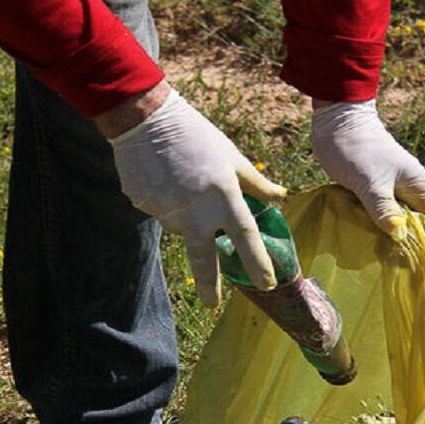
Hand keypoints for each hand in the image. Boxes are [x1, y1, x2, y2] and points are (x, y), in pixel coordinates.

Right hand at [109, 88, 286, 305]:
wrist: (145, 119)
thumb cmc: (197, 135)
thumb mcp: (232, 156)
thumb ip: (256, 183)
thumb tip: (281, 197)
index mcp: (222, 194)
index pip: (244, 236)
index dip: (256, 261)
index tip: (266, 282)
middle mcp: (194, 209)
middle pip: (203, 256)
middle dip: (209, 284)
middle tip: (211, 305)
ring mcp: (166, 209)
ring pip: (180, 226)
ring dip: (185, 215)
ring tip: (180, 180)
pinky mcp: (143, 206)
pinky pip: (160, 211)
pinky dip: (165, 201)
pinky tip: (162, 178)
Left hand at [311, 99, 424, 238]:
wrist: (334, 121)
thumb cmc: (356, 149)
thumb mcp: (370, 183)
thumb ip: (384, 210)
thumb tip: (400, 236)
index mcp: (417, 183)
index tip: (411, 250)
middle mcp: (406, 186)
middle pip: (415, 219)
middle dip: (404, 236)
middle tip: (387, 255)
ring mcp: (388, 187)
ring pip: (394, 216)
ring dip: (384, 230)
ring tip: (372, 247)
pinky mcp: (370, 188)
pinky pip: (376, 210)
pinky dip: (370, 221)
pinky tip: (359, 231)